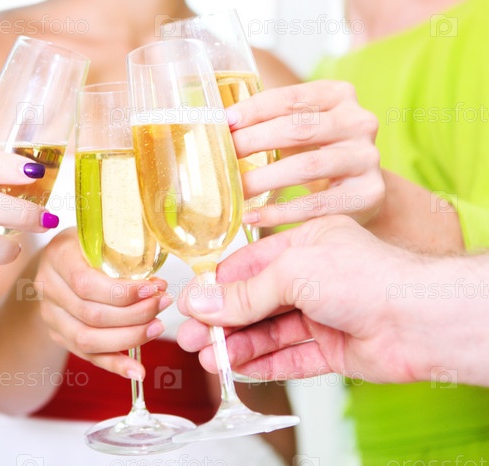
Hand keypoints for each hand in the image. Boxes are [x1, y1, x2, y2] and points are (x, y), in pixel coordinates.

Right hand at [35, 229, 171, 378]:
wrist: (60, 257)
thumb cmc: (88, 242)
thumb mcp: (101, 233)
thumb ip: (123, 251)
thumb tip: (158, 284)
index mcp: (58, 256)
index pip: (86, 283)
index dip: (122, 292)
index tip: (152, 289)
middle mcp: (48, 287)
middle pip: (91, 314)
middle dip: (134, 314)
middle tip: (162, 304)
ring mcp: (50, 314)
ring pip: (87, 339)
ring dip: (129, 338)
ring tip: (157, 327)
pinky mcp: (58, 334)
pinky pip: (87, 356)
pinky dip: (114, 364)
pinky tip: (137, 370)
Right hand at [176, 216, 432, 383]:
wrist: (420, 321)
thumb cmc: (367, 277)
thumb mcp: (292, 272)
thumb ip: (245, 293)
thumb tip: (203, 302)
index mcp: (304, 244)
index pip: (248, 266)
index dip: (218, 287)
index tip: (191, 305)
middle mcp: (313, 278)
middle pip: (255, 302)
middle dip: (222, 320)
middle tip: (192, 336)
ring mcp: (323, 315)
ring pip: (269, 332)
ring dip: (237, 345)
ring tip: (208, 357)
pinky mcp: (334, 349)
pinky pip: (291, 357)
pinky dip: (264, 363)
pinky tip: (238, 367)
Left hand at [226, 80, 383, 226]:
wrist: (360, 188)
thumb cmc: (317, 150)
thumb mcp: (299, 126)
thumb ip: (266, 120)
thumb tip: (215, 124)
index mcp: (338, 95)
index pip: (291, 98)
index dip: (254, 109)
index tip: (224, 121)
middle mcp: (359, 121)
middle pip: (299, 129)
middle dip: (254, 141)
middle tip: (223, 156)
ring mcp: (367, 157)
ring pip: (308, 166)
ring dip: (264, 179)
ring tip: (235, 189)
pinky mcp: (369, 193)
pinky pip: (317, 204)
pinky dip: (281, 212)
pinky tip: (253, 216)